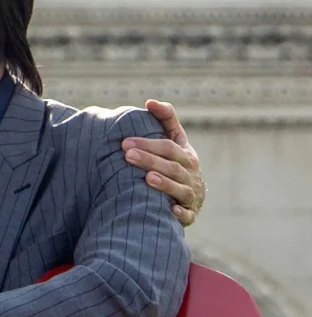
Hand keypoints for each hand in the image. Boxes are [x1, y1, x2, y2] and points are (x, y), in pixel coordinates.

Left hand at [123, 100, 205, 225]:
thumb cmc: (175, 161)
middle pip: (172, 166)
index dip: (148, 143)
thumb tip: (150, 101)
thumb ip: (165, 119)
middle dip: (150, 160)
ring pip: (181, 189)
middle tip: (127, 155)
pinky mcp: (190, 214)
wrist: (191, 194)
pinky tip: (170, 209)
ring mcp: (191, 195)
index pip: (168, 147)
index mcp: (186, 155)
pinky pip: (187, 215)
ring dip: (165, 184)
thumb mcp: (174, 139)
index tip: (125, 141)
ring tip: (147, 178)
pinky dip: (181, 213)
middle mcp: (191, 175)